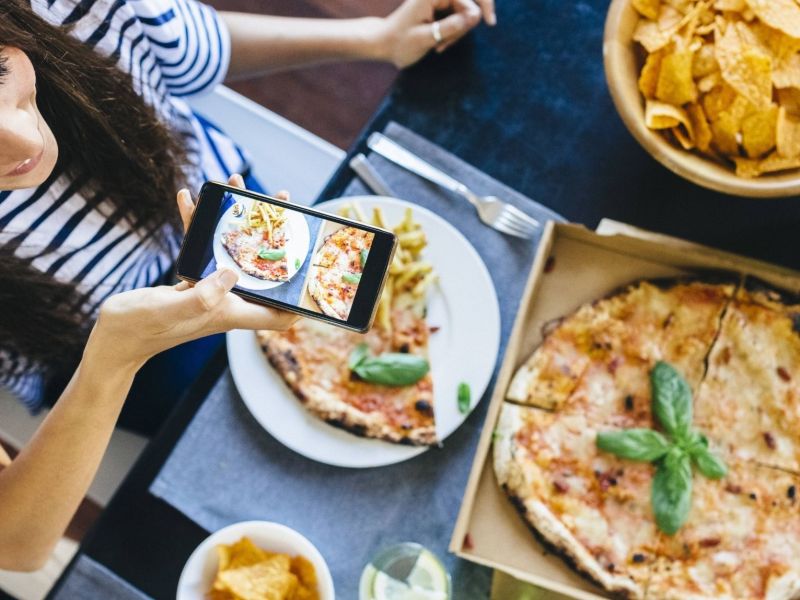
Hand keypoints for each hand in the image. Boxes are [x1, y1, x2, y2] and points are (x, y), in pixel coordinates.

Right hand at [87, 174, 298, 370]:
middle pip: (262, 269)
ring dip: (234, 218)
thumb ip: (203, 296)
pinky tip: (187, 198)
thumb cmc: (139, 330)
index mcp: (231, 312)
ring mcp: (209, 290)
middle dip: (271, 234)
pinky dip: (197, 224)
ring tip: (234, 184)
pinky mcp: (190, 281)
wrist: (112, 340)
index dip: (299, 297)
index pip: (279, 313)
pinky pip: (202, 248)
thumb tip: (230, 273)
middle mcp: (227, 301)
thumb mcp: (170, 310)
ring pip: (233, 250)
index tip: (310, 265)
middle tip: (276, 199)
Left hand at [378, 0, 494, 68]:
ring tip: (439, 47)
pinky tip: (439, 44)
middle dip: (463, 26)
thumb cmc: (399, 42)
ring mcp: (437, 0)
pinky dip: (452, 32)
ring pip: (463, 13)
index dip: (483, 5)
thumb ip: (451, 27)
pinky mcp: (438, 8)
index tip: (490, 22)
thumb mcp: (426, 38)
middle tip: (445, 46)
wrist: (383, 44)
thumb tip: (475, 16)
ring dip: (456, 32)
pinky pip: (456, 17)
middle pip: (467, 4)